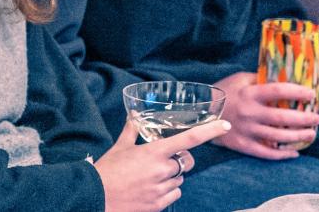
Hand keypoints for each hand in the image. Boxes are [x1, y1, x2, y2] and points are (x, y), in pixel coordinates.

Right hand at [95, 118, 229, 211]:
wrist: (94, 198)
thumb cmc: (106, 171)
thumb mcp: (119, 147)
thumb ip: (132, 130)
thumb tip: (135, 116)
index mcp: (154, 152)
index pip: (189, 139)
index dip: (209, 130)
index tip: (224, 125)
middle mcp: (162, 170)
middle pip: (187, 162)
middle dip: (181, 159)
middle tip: (165, 159)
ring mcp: (161, 190)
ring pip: (180, 179)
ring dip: (172, 176)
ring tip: (151, 176)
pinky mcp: (158, 205)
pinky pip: (174, 194)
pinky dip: (168, 191)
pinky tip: (152, 188)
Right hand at [210, 71, 318, 159]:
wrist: (201, 113)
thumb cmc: (224, 92)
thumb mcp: (240, 78)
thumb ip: (261, 78)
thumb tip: (284, 78)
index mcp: (250, 93)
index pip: (278, 91)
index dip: (297, 92)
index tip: (311, 94)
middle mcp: (250, 113)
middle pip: (282, 118)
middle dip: (304, 119)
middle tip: (317, 118)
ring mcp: (247, 131)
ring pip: (278, 137)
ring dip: (298, 137)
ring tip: (311, 134)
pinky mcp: (243, 145)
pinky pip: (266, 153)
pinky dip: (282, 154)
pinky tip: (294, 153)